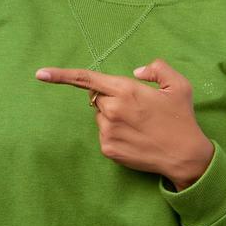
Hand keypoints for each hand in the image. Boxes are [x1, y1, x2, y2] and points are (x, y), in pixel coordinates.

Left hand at [33, 58, 214, 189]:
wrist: (185, 156)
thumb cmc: (181, 118)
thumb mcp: (179, 85)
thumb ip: (157, 69)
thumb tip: (136, 71)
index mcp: (126, 90)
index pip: (87, 79)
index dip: (60, 75)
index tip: (40, 74)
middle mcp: (112, 109)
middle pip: (98, 98)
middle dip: (112, 99)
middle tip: (138, 109)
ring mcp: (107, 131)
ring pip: (101, 116)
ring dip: (114, 117)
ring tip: (140, 126)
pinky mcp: (107, 148)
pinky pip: (104, 133)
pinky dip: (116, 133)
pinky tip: (135, 138)